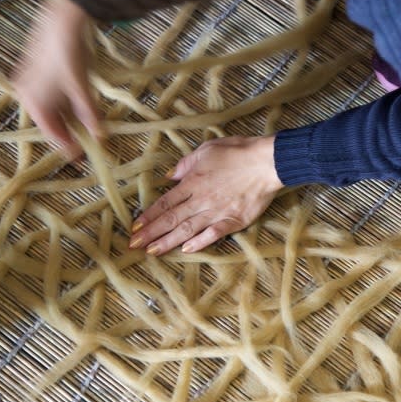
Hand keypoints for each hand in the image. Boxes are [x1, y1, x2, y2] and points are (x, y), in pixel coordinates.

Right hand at [13, 0, 102, 158]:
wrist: (61, 20)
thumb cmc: (69, 54)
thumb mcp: (81, 87)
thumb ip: (88, 112)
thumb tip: (99, 135)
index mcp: (34, 101)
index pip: (51, 132)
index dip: (67, 145)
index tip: (81, 156)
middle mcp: (26, 94)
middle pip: (50, 121)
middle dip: (68, 131)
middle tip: (86, 144)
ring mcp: (29, 82)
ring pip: (50, 109)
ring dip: (67, 118)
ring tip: (85, 128)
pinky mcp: (35, 72)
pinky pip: (50, 96)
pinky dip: (63, 104)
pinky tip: (78, 107)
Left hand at [130, 135, 283, 254]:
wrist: (266, 162)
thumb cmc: (238, 152)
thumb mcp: (207, 150)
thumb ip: (186, 164)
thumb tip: (170, 176)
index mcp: (193, 182)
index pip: (165, 202)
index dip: (149, 215)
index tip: (135, 226)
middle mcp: (201, 200)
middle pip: (171, 219)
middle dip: (151, 233)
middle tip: (134, 245)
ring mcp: (217, 212)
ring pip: (187, 230)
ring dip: (167, 242)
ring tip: (152, 252)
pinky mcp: (233, 221)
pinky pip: (213, 235)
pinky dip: (199, 243)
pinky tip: (186, 250)